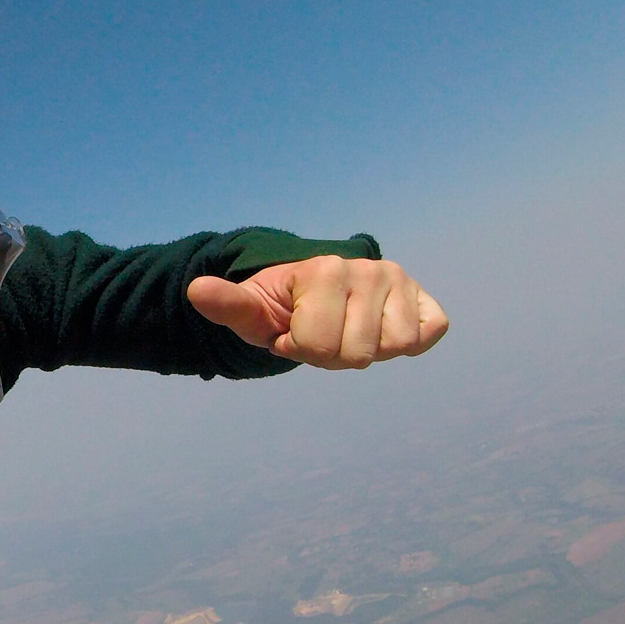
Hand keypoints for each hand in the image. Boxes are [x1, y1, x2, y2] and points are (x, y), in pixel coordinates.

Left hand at [187, 256, 447, 369]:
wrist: (315, 292)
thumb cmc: (280, 306)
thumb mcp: (251, 309)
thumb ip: (227, 303)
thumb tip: (196, 290)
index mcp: (323, 270)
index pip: (318, 346)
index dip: (299, 348)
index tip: (291, 330)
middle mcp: (367, 269)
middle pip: (355, 354)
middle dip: (332, 355)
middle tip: (322, 332)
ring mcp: (398, 281)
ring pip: (392, 348)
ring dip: (367, 351)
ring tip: (347, 329)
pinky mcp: (423, 298)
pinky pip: (428, 334)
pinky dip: (406, 344)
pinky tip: (381, 329)